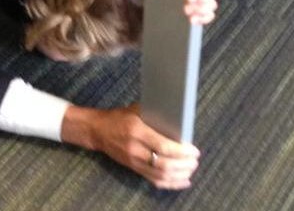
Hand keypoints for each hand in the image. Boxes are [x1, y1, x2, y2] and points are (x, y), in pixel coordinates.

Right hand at [62, 104, 200, 189]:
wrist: (98, 131)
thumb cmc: (119, 117)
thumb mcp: (137, 109)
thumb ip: (156, 115)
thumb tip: (180, 120)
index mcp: (137, 131)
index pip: (163, 146)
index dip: (181, 151)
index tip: (194, 150)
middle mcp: (135, 149)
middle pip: (164, 164)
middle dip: (184, 165)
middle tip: (195, 160)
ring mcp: (134, 161)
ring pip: (160, 175)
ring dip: (179, 175)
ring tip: (191, 169)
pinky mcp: (134, 169)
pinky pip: (154, 180)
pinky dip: (171, 183)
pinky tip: (183, 181)